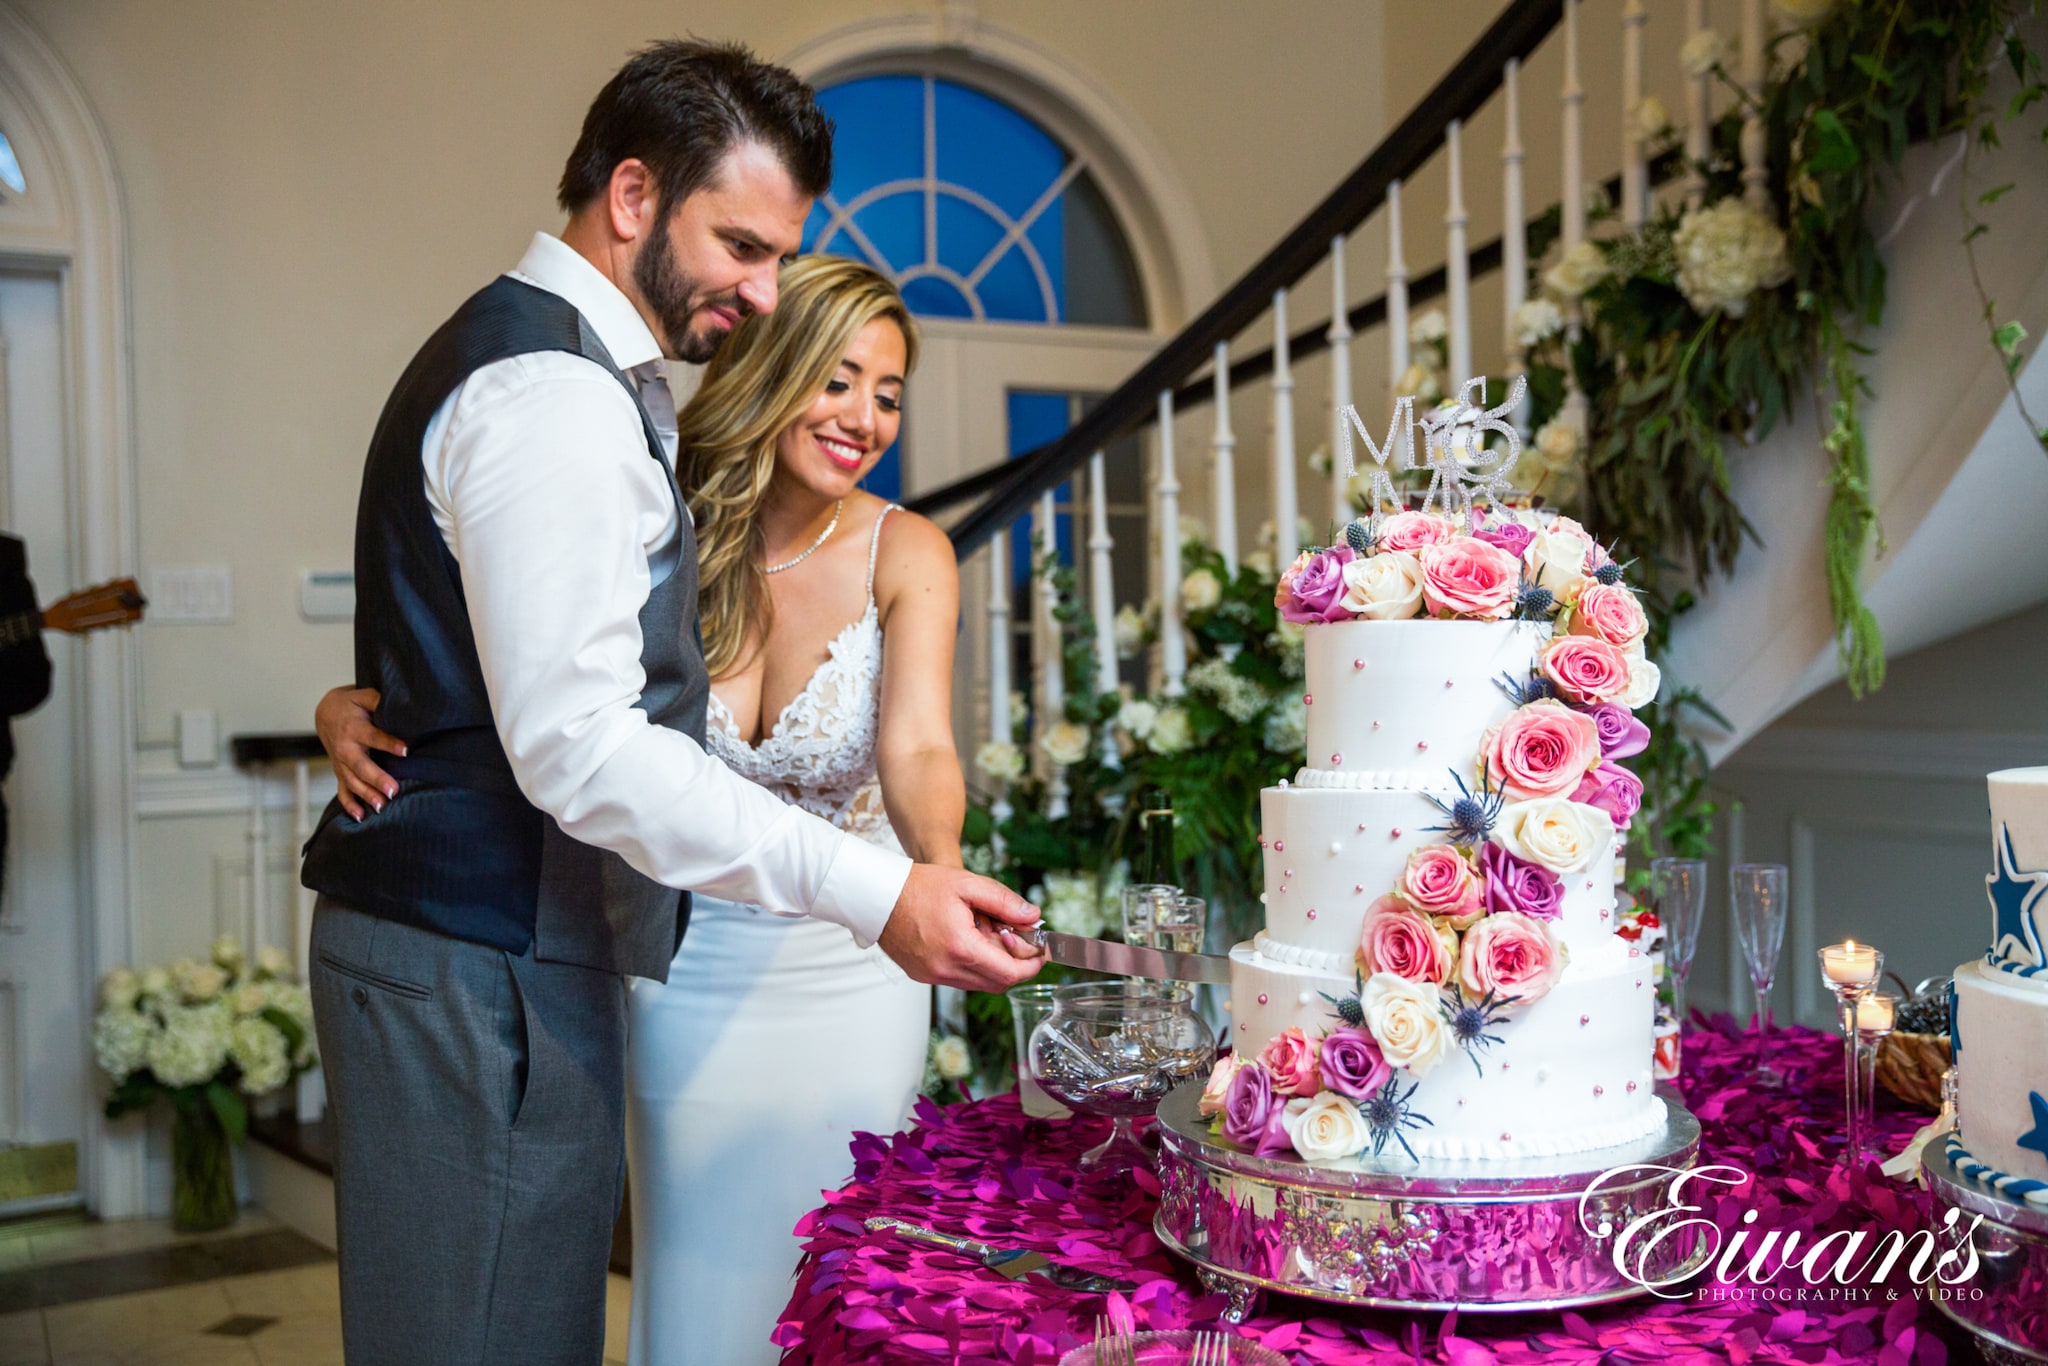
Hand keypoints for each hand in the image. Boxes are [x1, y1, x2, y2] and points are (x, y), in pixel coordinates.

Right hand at [315, 686, 404, 818]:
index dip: (389, 743)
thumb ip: (379, 701)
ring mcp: (341, 763)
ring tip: (382, 807)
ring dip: (366, 795)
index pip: (374, 737)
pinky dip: (350, 805)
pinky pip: (343, 791)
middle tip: (393, 790)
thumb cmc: (351, 705)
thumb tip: (401, 706)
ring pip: (353, 782)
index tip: (407, 750)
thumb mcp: (363, 696)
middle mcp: (346, 748)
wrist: (326, 713)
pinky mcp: (340, 772)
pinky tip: (361, 817)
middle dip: (377, 779)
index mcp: (354, 728)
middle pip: (361, 766)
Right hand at [877, 864, 1046, 992]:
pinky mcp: (922, 975)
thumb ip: (1004, 902)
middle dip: (1016, 964)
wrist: (877, 895)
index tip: (1040, 950)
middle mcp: (945, 969)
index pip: (1010, 973)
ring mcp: (932, 976)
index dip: (1031, 964)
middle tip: (1018, 938)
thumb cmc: (917, 886)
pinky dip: (973, 965)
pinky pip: (959, 979)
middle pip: (998, 983)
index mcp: (960, 947)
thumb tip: (1033, 917)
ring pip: (979, 983)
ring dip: (994, 965)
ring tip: (988, 933)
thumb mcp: (967, 884)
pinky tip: (968, 940)